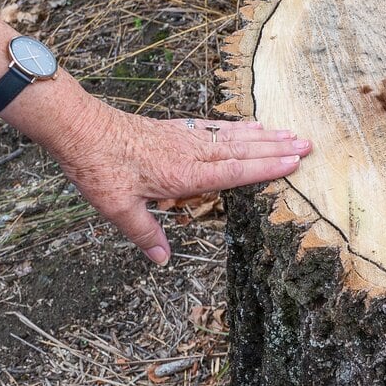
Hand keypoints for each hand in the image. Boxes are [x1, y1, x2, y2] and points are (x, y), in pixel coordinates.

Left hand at [40, 100, 310, 264]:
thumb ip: (145, 233)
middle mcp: (189, 152)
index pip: (232, 171)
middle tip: (308, 144)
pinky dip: (236, 126)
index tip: (293, 162)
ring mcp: (182, 137)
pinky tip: (249, 125)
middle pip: (241, 149)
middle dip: (275, 148)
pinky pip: (213, 127)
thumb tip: (163, 260)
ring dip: (263, 135)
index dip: (264, 168)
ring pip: (231, 136)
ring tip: (290, 132)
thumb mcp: (117, 208)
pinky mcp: (173, 128)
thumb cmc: (97, 167)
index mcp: (181, 173)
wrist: (78, 128)